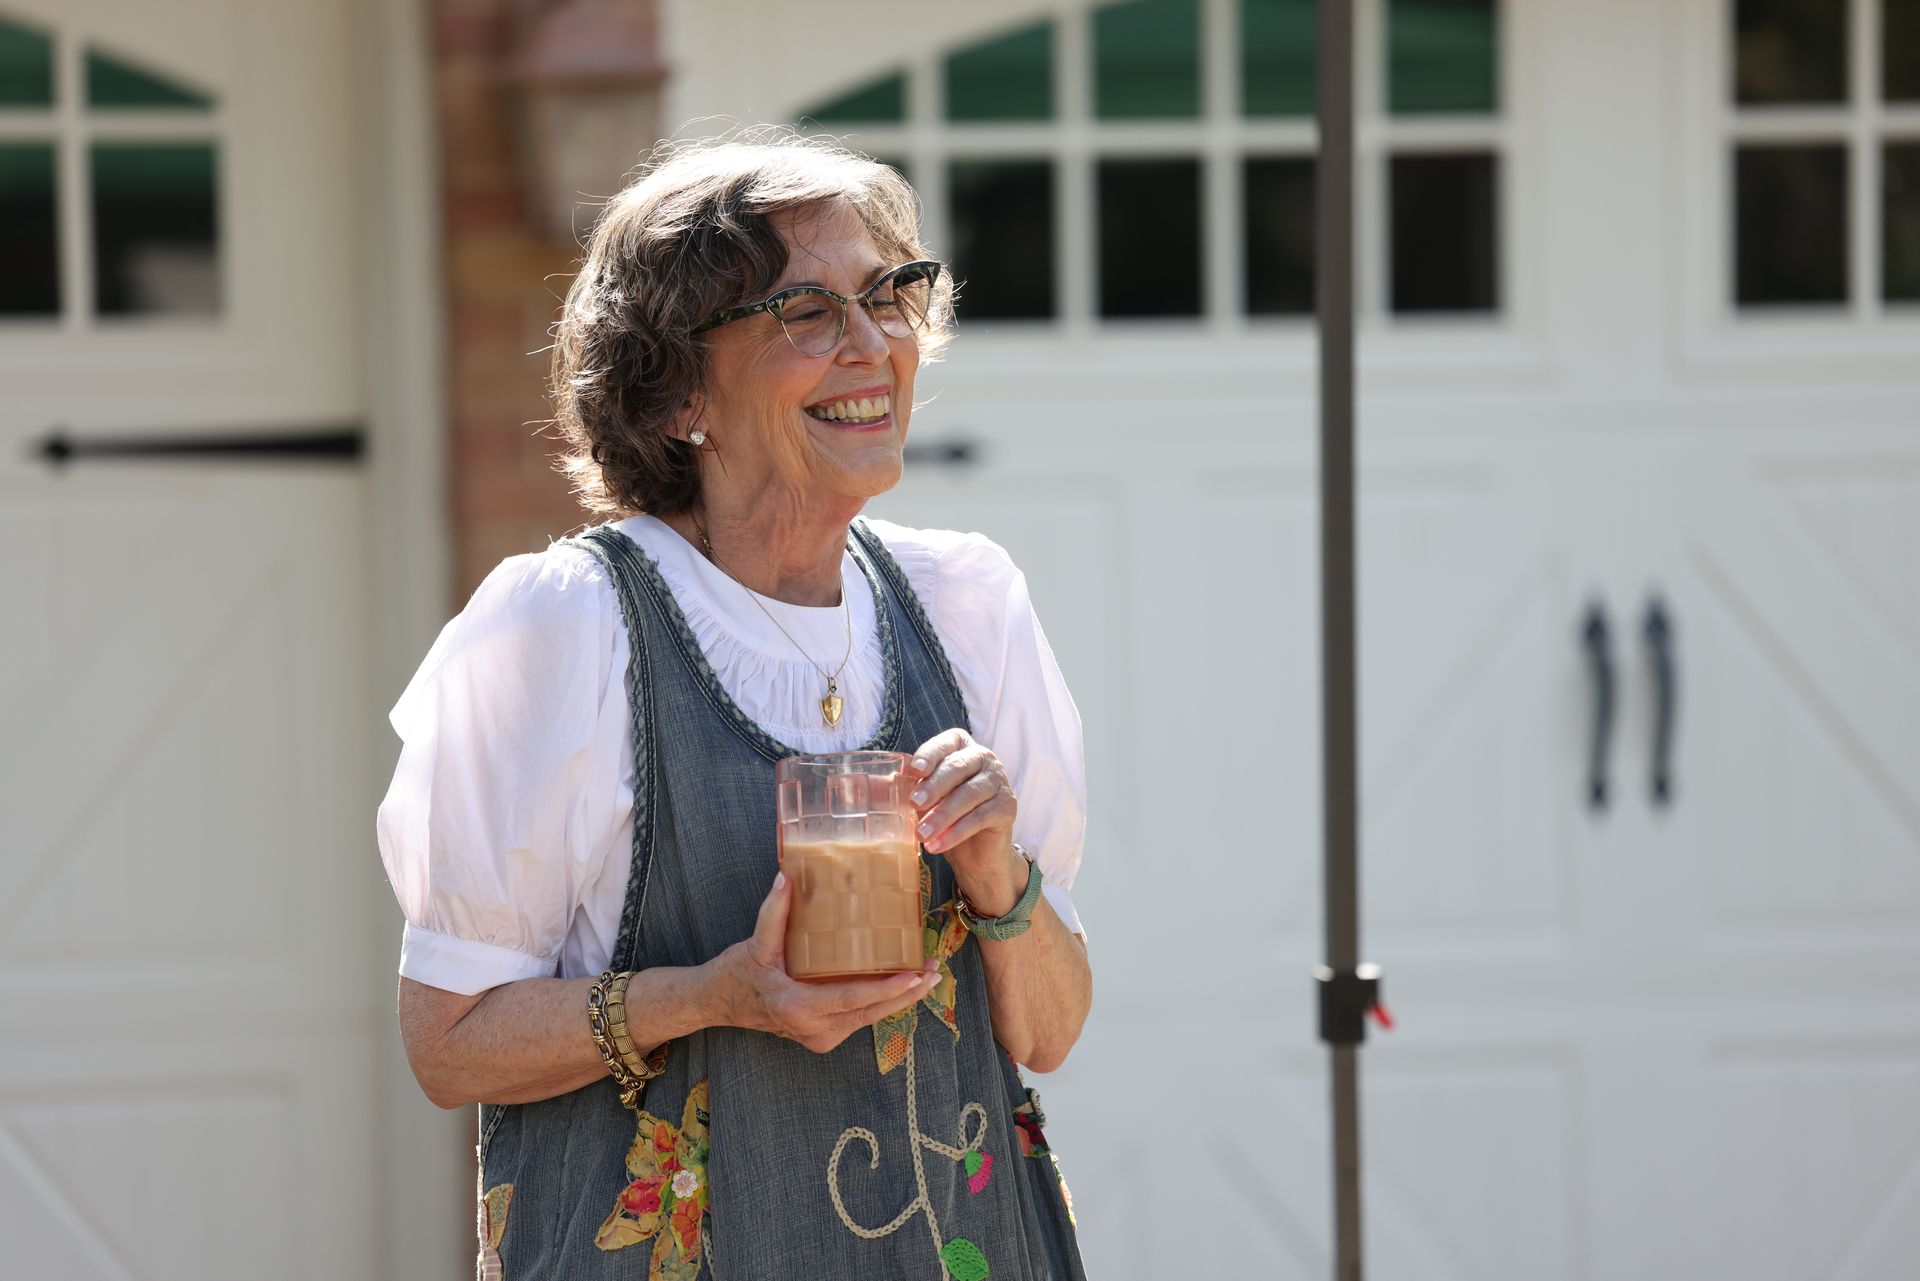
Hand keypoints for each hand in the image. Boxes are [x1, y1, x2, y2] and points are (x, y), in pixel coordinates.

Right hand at [710, 872, 938, 1054]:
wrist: (717, 1004)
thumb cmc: (736, 973)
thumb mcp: (754, 943)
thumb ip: (773, 912)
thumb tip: (787, 877)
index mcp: (798, 1008)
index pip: (852, 998)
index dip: (887, 989)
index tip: (915, 975)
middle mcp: (813, 1030)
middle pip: (870, 1013)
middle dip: (906, 994)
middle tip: (934, 971)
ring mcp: (818, 1038)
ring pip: (868, 1019)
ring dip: (898, 999)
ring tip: (926, 976)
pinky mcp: (821, 1038)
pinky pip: (858, 1019)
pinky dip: (880, 1003)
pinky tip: (900, 985)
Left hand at [906, 728, 1024, 916]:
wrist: (976, 853)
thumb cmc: (947, 817)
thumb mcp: (926, 801)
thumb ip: (909, 789)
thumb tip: (876, 787)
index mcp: (962, 748)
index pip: (946, 743)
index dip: (930, 754)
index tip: (915, 770)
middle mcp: (985, 759)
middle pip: (958, 767)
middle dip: (934, 786)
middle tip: (914, 804)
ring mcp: (999, 781)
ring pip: (969, 794)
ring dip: (943, 815)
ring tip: (921, 834)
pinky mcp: (1008, 806)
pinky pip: (980, 817)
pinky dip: (956, 833)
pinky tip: (937, 845)